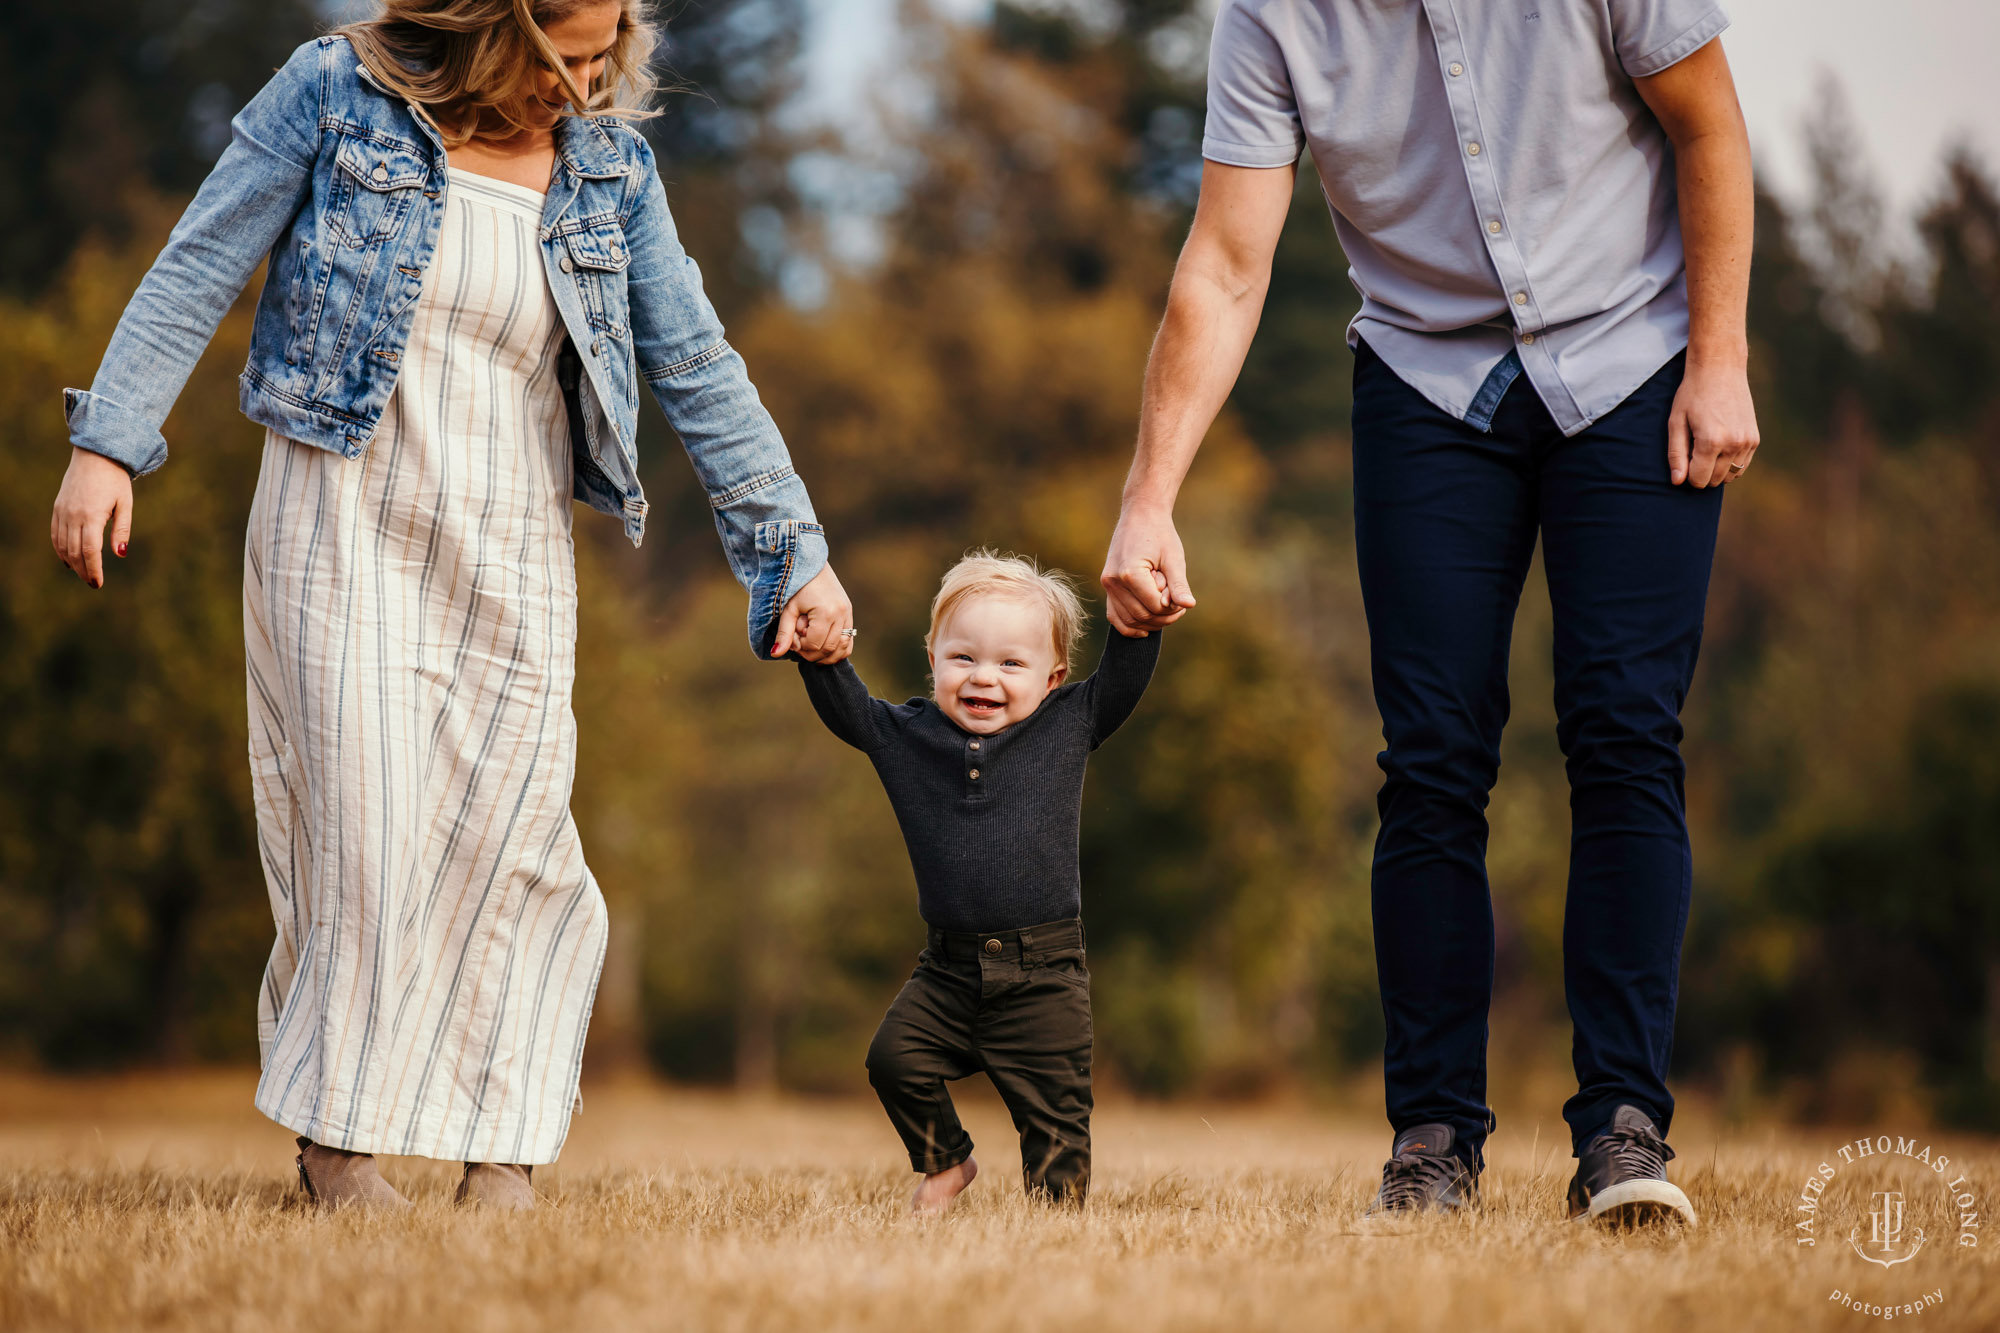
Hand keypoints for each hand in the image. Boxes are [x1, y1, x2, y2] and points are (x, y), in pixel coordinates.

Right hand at [51, 448, 134, 588]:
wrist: (95, 455)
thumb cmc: (115, 480)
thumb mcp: (125, 504)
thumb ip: (122, 529)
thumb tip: (119, 554)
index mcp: (91, 515)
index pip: (89, 551)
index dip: (93, 569)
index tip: (98, 583)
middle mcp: (73, 515)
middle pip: (74, 551)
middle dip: (83, 570)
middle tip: (93, 583)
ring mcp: (62, 511)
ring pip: (62, 545)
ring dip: (72, 562)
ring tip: (83, 574)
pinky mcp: (58, 507)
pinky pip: (55, 534)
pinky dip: (60, 549)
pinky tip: (69, 560)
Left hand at [772, 562, 854, 662]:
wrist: (811, 564)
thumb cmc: (797, 585)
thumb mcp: (788, 609)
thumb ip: (784, 633)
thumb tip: (775, 654)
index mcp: (826, 612)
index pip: (814, 645)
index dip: (800, 647)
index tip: (792, 637)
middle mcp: (841, 614)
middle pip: (828, 649)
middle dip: (811, 652)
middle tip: (799, 641)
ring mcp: (848, 614)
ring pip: (842, 649)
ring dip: (826, 655)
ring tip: (811, 646)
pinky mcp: (849, 614)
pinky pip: (849, 642)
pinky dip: (838, 650)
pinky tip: (823, 646)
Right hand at [1100, 503, 1194, 635]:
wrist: (1140, 514)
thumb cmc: (1160, 533)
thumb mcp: (1174, 557)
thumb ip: (1179, 584)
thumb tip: (1189, 605)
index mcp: (1130, 573)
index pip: (1155, 606)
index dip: (1173, 607)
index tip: (1181, 596)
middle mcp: (1113, 581)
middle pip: (1142, 615)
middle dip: (1164, 615)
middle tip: (1177, 602)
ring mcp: (1107, 584)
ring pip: (1129, 620)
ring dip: (1151, 621)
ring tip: (1166, 607)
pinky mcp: (1107, 585)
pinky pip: (1114, 616)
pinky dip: (1129, 626)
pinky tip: (1145, 629)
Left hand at [1669, 359, 1758, 487]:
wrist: (1720, 369)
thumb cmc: (1692, 394)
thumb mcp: (1676, 423)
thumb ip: (1676, 454)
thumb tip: (1678, 482)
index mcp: (1711, 441)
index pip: (1698, 480)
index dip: (1687, 474)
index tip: (1684, 457)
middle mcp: (1733, 444)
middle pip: (1715, 480)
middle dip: (1701, 473)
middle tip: (1694, 449)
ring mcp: (1747, 442)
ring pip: (1730, 475)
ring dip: (1717, 470)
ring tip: (1707, 447)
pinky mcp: (1755, 438)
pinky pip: (1742, 465)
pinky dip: (1730, 463)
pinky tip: (1720, 446)